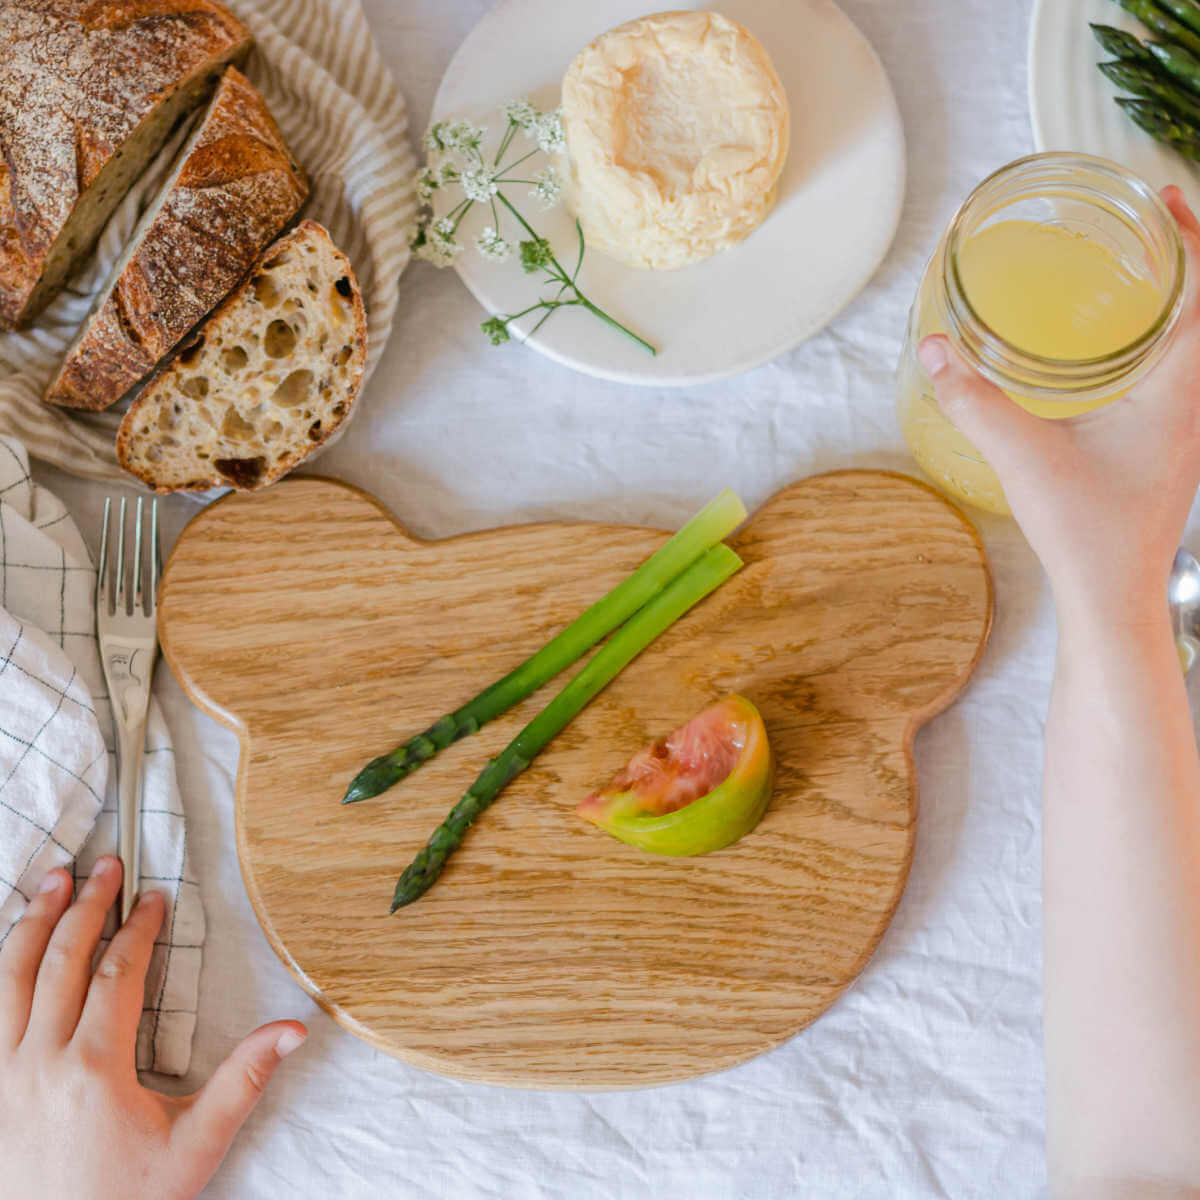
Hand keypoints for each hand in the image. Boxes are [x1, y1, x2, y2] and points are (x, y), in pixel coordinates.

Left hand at [0, 857, 306, 1199]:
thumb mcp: (196, 1146)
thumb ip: (243, 1081)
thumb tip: (293, 1031)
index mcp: (95, 1068)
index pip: (118, 972)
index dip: (138, 927)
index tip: (154, 898)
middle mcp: (39, 1062)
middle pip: (59, 960)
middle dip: (87, 904)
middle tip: (107, 864)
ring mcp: (1, 1076)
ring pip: (8, 978)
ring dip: (32, 922)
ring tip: (53, 880)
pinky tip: (11, 946)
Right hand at [918, 186, 1199, 627]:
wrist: (1112, 596)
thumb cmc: (1084, 532)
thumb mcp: (1022, 457)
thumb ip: (973, 400)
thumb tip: (934, 347)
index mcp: (1178, 393)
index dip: (1189, 238)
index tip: (1161, 199)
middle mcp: (1194, 404)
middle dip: (1184, 259)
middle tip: (1148, 221)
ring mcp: (1188, 427)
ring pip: (1194, 344)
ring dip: (1176, 300)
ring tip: (1138, 269)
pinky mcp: (1171, 446)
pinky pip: (1180, 373)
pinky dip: (1164, 339)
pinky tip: (1121, 345)